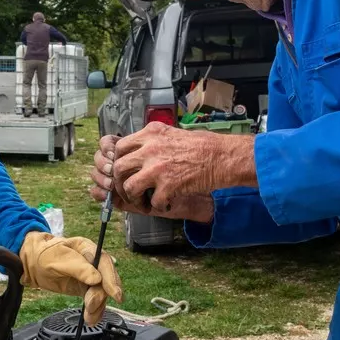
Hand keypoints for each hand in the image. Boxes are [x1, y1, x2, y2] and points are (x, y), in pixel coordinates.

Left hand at [19, 231, 123, 324]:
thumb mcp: (57, 259)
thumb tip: (97, 279)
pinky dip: (96, 310)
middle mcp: (93, 262)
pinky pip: (95, 299)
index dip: (111, 278)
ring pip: (102, 292)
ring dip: (98, 306)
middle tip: (92, 306)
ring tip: (89, 317)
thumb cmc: (44, 255)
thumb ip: (77, 268)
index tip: (114, 294)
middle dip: (102, 295)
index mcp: (87, 248)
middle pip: (106, 279)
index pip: (104, 262)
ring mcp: (91, 275)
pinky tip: (92, 318)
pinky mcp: (86, 288)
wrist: (32, 263)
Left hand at [89, 133, 214, 222]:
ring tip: (143, 201)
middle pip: (118, 168)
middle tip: (129, 190)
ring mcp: (157, 167)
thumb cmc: (202, 146)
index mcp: (150, 133)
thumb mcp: (171, 134)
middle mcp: (150, 148)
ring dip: (134, 198)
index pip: (119, 147)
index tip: (124, 171)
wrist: (222, 156)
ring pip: (129, 187)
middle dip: (120, 182)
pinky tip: (165, 203)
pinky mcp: (168, 185)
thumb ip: (152, 142)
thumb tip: (135, 154)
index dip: (117, 162)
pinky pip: (152, 202)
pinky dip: (157, 206)